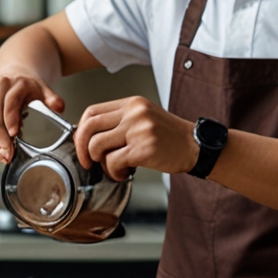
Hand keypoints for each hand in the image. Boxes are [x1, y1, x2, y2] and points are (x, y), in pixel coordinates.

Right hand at [0, 71, 65, 162]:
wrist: (12, 75)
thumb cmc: (27, 86)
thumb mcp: (43, 90)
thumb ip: (52, 99)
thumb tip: (59, 107)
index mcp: (13, 82)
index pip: (10, 104)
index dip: (11, 122)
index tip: (15, 137)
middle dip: (0, 141)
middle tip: (8, 155)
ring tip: (2, 155)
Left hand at [73, 97, 196, 179]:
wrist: (196, 146)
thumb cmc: (170, 136)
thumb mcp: (144, 117)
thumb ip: (120, 122)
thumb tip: (91, 137)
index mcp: (132, 103)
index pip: (92, 111)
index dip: (81, 130)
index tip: (83, 144)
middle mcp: (134, 113)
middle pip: (89, 127)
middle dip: (82, 148)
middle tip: (88, 161)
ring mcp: (139, 130)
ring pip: (97, 146)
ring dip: (101, 163)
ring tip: (114, 167)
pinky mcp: (144, 149)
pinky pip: (113, 162)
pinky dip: (114, 172)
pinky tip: (125, 173)